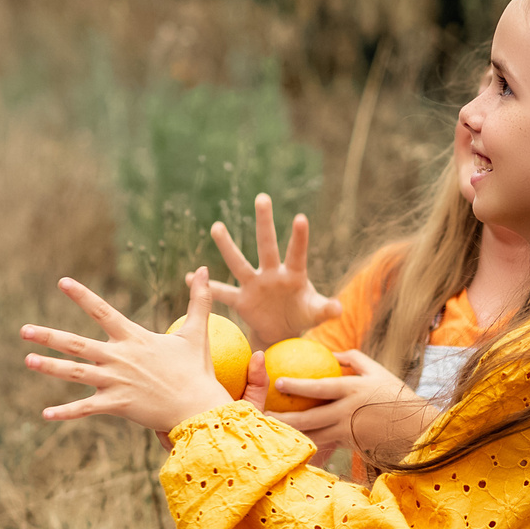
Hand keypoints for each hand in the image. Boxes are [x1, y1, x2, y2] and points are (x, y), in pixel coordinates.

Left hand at [21, 268, 235, 432]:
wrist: (199, 408)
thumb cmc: (196, 371)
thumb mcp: (197, 333)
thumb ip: (199, 300)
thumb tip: (206, 269)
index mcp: (134, 339)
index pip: (102, 312)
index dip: (82, 296)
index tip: (61, 282)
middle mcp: (120, 358)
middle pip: (77, 344)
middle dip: (48, 336)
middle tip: (23, 330)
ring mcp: (116, 382)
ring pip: (75, 373)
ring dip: (49, 367)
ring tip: (27, 359)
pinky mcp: (117, 405)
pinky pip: (86, 408)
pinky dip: (66, 412)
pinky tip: (45, 414)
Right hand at [209, 193, 342, 347]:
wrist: (282, 331)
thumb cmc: (302, 315)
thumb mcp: (315, 314)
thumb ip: (326, 309)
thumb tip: (339, 309)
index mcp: (294, 275)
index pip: (297, 253)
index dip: (299, 237)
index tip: (300, 217)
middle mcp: (272, 273)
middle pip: (267, 245)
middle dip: (265, 223)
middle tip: (262, 197)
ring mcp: (255, 284)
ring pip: (239, 262)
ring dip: (228, 246)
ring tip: (217, 226)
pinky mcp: (242, 299)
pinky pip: (222, 293)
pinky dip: (206, 287)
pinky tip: (190, 277)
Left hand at [265, 349, 433, 461]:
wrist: (416, 429)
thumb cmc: (395, 396)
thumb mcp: (377, 372)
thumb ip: (353, 359)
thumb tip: (330, 352)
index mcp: (354, 390)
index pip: (320, 388)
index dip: (298, 385)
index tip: (278, 382)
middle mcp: (348, 412)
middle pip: (309, 419)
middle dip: (284, 419)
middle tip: (263, 415)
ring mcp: (348, 432)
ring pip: (313, 436)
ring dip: (291, 435)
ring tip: (269, 432)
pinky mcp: (350, 445)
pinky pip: (324, 444)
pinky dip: (307, 444)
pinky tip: (289, 444)